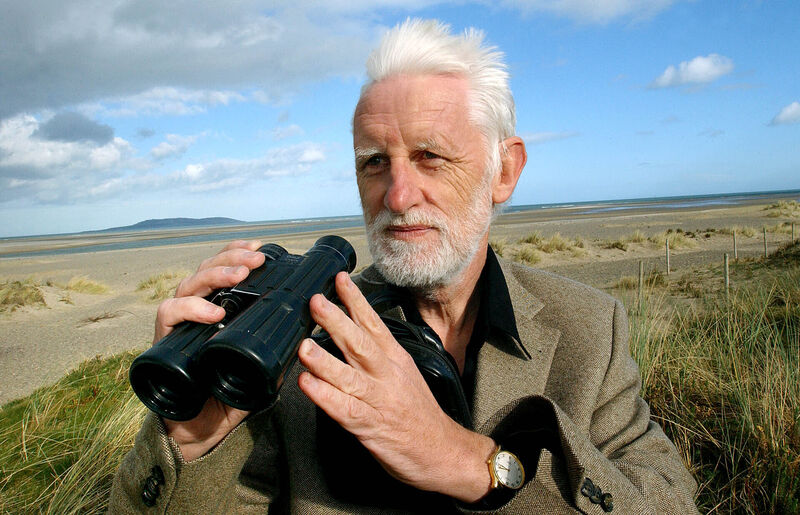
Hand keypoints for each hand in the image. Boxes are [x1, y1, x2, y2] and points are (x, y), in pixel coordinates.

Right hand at [153, 240, 265, 460]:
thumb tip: (303, 332)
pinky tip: (214, 312)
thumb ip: (274, 348)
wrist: (199, 430)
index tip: (260, 249)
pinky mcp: (163, 341)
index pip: (222, 270)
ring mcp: (178, 324)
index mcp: (216, 309)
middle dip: (232, 260)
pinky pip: (170, 314)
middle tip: (256, 261)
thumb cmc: (226, 394)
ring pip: (189, 285)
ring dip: (215, 275)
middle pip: (206, 270)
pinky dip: (191, 309)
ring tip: (240, 276)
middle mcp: (194, 311)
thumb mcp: (257, 366)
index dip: (237, 254)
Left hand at [297, 272, 495, 501]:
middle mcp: (387, 375)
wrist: (444, 452)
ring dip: (325, 360)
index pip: (374, 324)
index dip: (356, 301)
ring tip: (304, 345)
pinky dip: (325, 396)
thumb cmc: (420, 414)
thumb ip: (380, 357)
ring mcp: (378, 400)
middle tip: (316, 301)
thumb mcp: (405, 375)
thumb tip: (352, 337)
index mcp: (396, 360)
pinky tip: (307, 385)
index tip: (339, 280)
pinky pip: (344, 410)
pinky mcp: (369, 427)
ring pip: (349, 376)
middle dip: (337, 321)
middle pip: (360, 343)